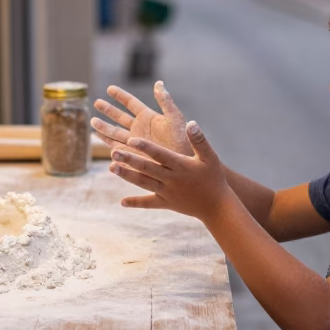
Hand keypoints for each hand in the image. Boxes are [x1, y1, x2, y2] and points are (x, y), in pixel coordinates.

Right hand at [92, 81, 191, 156]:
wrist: (182, 161)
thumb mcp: (174, 118)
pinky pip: (116, 148)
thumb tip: (158, 83)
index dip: (120, 96)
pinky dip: (107, 143)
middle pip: (119, 117)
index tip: (109, 88)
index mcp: (148, 117)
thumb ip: (165, 101)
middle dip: (108, 110)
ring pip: (115, 132)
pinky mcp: (133, 155)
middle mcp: (139, 128)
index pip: (131, 103)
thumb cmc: (182, 140)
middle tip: (96, 102)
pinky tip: (97, 139)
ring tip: (92, 121)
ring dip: (103, 127)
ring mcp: (135, 142)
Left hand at [109, 121, 230, 221]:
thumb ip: (199, 140)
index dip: (146, 147)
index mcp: (181, 166)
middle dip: (130, 160)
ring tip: (111, 167)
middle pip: (147, 168)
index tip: (131, 139)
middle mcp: (171, 179)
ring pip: (144, 183)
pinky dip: (136, 202)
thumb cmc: (214, 178)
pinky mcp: (166, 204)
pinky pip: (149, 203)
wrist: (218, 207)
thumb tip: (191, 123)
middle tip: (114, 152)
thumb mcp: (210, 157)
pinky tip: (122, 202)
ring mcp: (167, 193)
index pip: (160, 154)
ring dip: (127, 176)